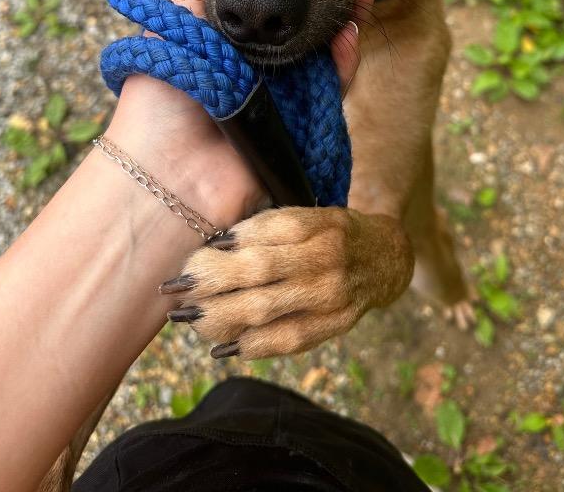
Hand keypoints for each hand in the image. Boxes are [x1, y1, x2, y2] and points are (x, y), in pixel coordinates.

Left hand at [104, 0, 376, 233]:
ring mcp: (285, 93)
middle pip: (306, 21)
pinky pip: (333, 86)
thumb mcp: (175, 15)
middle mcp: (259, 64)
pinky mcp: (306, 123)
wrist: (169, 169)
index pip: (271, 0)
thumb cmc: (163, 89)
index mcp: (229, 38)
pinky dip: (346, 58)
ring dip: (349, 17)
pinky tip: (351, 29)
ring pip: (326, 49)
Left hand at [160, 207, 412, 359]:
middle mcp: (326, 259)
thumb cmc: (334, 232)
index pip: (262, 233)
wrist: (388, 258)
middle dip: (210, 282)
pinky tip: (223, 348)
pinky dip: (251, 346)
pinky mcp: (334, 325)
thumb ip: (268, 227)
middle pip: (258, 271)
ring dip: (220, 316)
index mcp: (318, 224)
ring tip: (188, 319)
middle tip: (175, 289)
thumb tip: (217, 245)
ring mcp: (331, 296)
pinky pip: (287, 340)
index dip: (223, 247)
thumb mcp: (309, 215)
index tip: (189, 257)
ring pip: (266, 309)